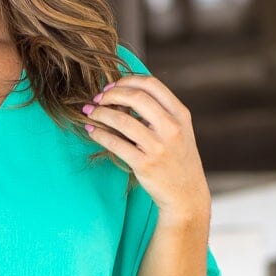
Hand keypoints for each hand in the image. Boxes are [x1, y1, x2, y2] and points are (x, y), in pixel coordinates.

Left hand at [82, 71, 210, 224]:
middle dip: (111, 94)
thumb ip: (161, 112)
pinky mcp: (144, 165)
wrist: (185, 194)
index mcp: (180, 114)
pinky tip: (91, 130)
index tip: (112, 86)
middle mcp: (171, 128)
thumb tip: (126, 93)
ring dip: (100, 113)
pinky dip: (99, 134)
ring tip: (89, 111)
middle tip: (98, 98)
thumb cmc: (178, 159)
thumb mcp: (180, 130)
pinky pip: (115, 144)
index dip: (127, 80)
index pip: (151, 84)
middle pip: (136, 97)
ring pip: (122, 120)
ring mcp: (158, 147)